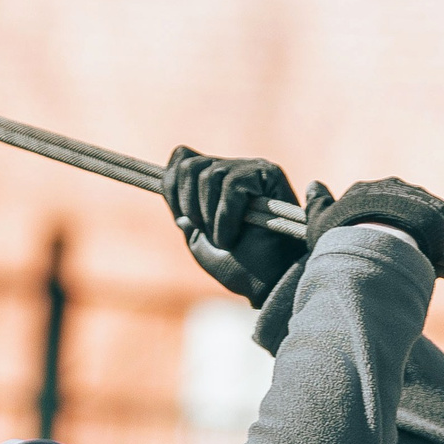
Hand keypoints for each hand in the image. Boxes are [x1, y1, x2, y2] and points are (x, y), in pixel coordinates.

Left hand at [163, 147, 301, 306]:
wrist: (270, 284)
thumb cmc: (241, 269)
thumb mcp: (201, 245)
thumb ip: (187, 219)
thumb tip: (176, 199)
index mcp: (218, 183)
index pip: (182, 159)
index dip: (173, 187)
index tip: (184, 219)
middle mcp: (235, 169)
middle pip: (188, 165)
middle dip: (190, 206)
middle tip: (208, 233)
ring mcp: (252, 169)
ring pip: (208, 175)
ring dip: (210, 217)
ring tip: (225, 239)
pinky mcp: (267, 174)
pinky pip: (231, 186)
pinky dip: (226, 217)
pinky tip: (235, 236)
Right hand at [303, 176, 443, 265]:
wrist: (377, 242)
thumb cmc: (342, 236)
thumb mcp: (319, 222)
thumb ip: (316, 204)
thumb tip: (314, 184)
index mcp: (365, 189)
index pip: (370, 204)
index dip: (372, 226)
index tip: (372, 245)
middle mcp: (393, 185)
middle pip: (398, 207)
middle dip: (398, 227)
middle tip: (394, 254)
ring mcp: (419, 196)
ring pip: (422, 217)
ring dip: (421, 235)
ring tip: (415, 261)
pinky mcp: (441, 211)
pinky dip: (440, 245)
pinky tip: (433, 263)